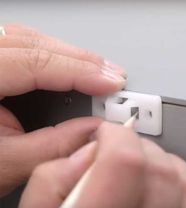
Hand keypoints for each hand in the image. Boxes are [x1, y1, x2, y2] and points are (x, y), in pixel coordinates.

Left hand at [0, 24, 125, 196]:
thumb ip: (53, 146)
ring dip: (73, 56)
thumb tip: (93, 130)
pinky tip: (73, 66)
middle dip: (83, 60)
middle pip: (37, 44)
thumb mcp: (6, 163)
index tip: (111, 81)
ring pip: (34, 41)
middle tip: (112, 76)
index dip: (80, 70)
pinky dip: (57, 57)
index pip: (35, 62)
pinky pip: (28, 47)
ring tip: (98, 71)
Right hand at [19, 122, 185, 207]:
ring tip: (138, 172)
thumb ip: (54, 178)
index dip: (115, 137)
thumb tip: (89, 151)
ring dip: (160, 165)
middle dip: (136, 148)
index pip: (124, 163)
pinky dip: (183, 184)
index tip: (107, 135)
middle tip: (119, 153)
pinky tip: (162, 190)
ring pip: (185, 182)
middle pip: (158, 169)